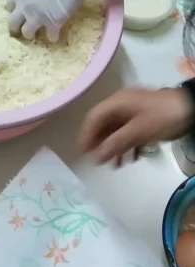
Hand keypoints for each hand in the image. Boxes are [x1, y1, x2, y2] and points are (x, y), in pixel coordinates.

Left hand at [6, 0, 122, 40]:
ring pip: (27, 34)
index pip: (9, 6)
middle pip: (12, 24)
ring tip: (41, 31)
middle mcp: (26, 7)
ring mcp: (38, 17)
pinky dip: (54, 36)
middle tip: (26, 27)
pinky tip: (57, 33)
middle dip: (18, 27)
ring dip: (33, 33)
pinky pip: (50, 37)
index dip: (15, 10)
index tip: (21, 12)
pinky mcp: (53, 24)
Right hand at [79, 87, 193, 163]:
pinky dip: (126, 144)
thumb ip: (116, 143)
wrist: (190, 109)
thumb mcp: (138, 132)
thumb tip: (95, 157)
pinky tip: (129, 159)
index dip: (86, 135)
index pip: (94, 117)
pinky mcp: (143, 117)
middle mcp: (121, 103)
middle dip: (100, 142)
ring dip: (113, 146)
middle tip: (98, 162)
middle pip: (103, 123)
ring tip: (114, 165)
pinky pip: (128, 130)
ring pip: (116, 128)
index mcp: (117, 102)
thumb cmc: (162, 118)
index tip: (83, 153)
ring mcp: (132, 110)